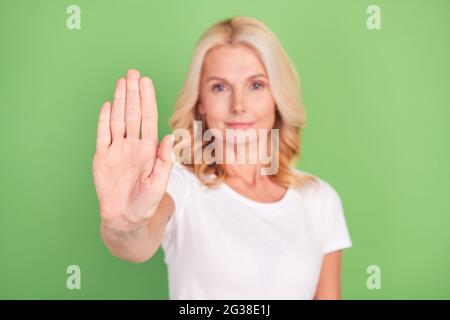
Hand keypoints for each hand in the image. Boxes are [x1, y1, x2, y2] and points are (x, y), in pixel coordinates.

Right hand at [92, 69, 174, 232]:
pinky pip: (103, 135)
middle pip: (132, 114)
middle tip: (133, 73)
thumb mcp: (159, 182)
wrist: (126, 218)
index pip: (148, 119)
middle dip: (133, 93)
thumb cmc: (146, 202)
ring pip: (118, 119)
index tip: (146, 82)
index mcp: (148, 149)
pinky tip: (107, 105)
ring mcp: (116, 150)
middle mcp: (132, 145)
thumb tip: (171, 137)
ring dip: (119, 101)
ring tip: (121, 82)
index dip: (147, 100)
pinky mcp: (102, 157)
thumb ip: (165, 160)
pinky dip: (104, 120)